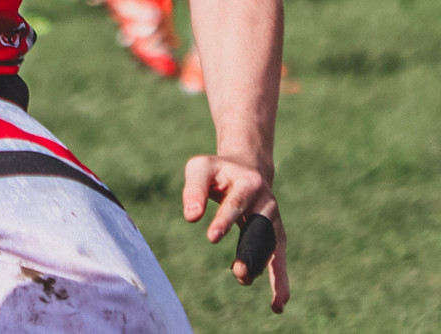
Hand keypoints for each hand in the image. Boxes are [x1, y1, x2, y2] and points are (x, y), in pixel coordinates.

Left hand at [182, 153, 288, 312]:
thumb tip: (191, 217)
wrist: (246, 168)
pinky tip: (277, 304)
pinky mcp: (276, 233)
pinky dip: (279, 280)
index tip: (212, 237)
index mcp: (248, 181)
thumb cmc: (217, 171)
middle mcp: (265, 200)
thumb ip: (194, 190)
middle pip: (258, 228)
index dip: (224, 220)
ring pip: (270, 247)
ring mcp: (273, 218)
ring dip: (260, 267)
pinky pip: (278, 258)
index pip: (235, 203)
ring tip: (245, 282)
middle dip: (249, 250)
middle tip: (238, 272)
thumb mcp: (200, 169)